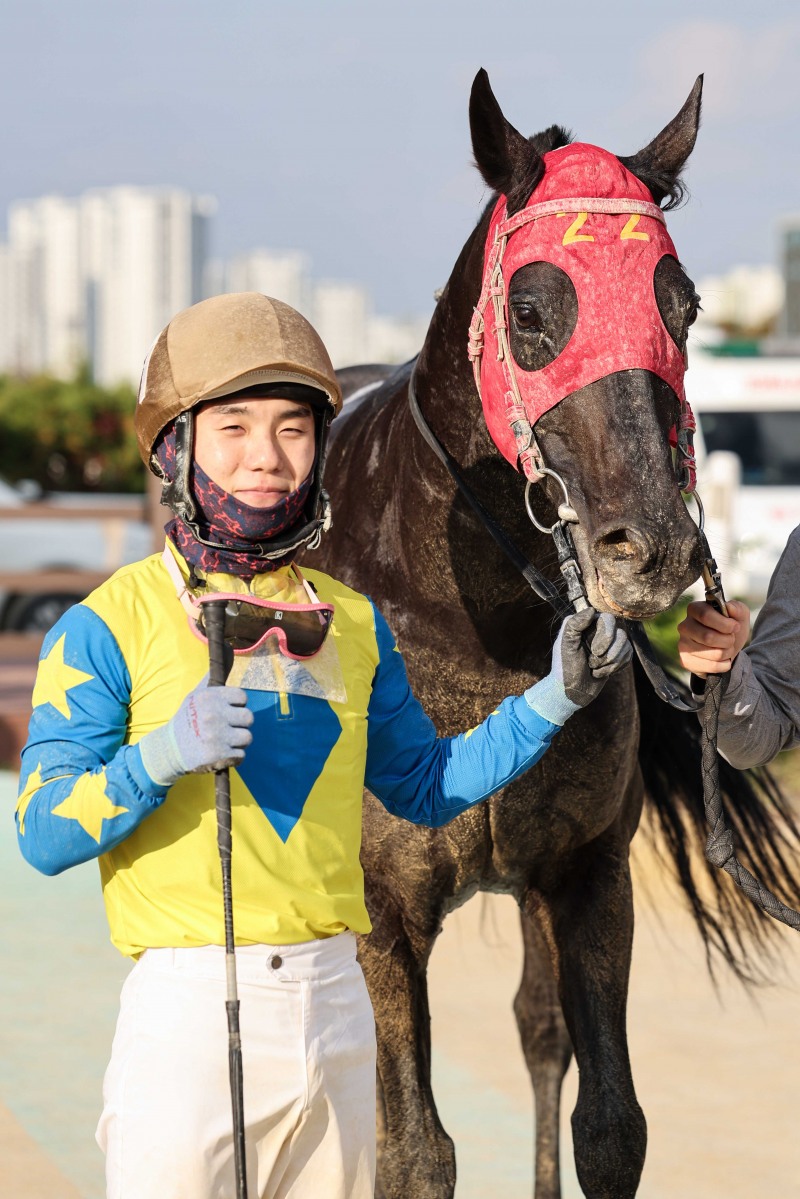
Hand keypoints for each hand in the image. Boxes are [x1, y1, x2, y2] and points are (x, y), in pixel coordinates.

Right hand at [139, 676, 253, 787]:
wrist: (169, 749)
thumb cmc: (186, 720)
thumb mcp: (195, 695)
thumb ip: (212, 679)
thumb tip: (228, 649)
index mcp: (210, 697)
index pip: (242, 697)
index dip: (238, 705)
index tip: (228, 711)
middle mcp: (214, 714)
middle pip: (248, 717)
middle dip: (240, 724)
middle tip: (228, 728)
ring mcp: (217, 735)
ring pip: (247, 737)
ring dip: (238, 742)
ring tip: (225, 741)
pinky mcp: (219, 755)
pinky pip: (241, 755)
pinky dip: (234, 757)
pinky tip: (223, 754)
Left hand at [525, 608, 631, 725]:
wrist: (571, 691)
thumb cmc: (565, 667)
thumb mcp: (565, 644)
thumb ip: (574, 624)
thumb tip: (591, 610)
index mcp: (584, 624)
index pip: (607, 619)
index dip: (606, 636)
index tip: (595, 651)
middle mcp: (597, 630)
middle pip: (620, 633)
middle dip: (609, 652)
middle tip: (592, 662)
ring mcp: (608, 643)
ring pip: (626, 645)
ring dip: (610, 662)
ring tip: (594, 668)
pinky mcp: (615, 655)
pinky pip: (628, 655)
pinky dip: (615, 668)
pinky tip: (600, 673)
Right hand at [677, 600, 749, 677]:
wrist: (727, 649)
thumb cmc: (730, 629)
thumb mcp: (739, 616)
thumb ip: (737, 609)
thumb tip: (729, 608)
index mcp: (694, 609)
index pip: (705, 615)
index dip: (724, 624)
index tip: (735, 627)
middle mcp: (684, 626)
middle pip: (708, 637)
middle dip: (728, 640)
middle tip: (731, 639)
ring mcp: (683, 644)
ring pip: (712, 653)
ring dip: (727, 652)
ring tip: (727, 649)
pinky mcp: (685, 661)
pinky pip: (711, 666)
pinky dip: (724, 664)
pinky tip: (723, 659)